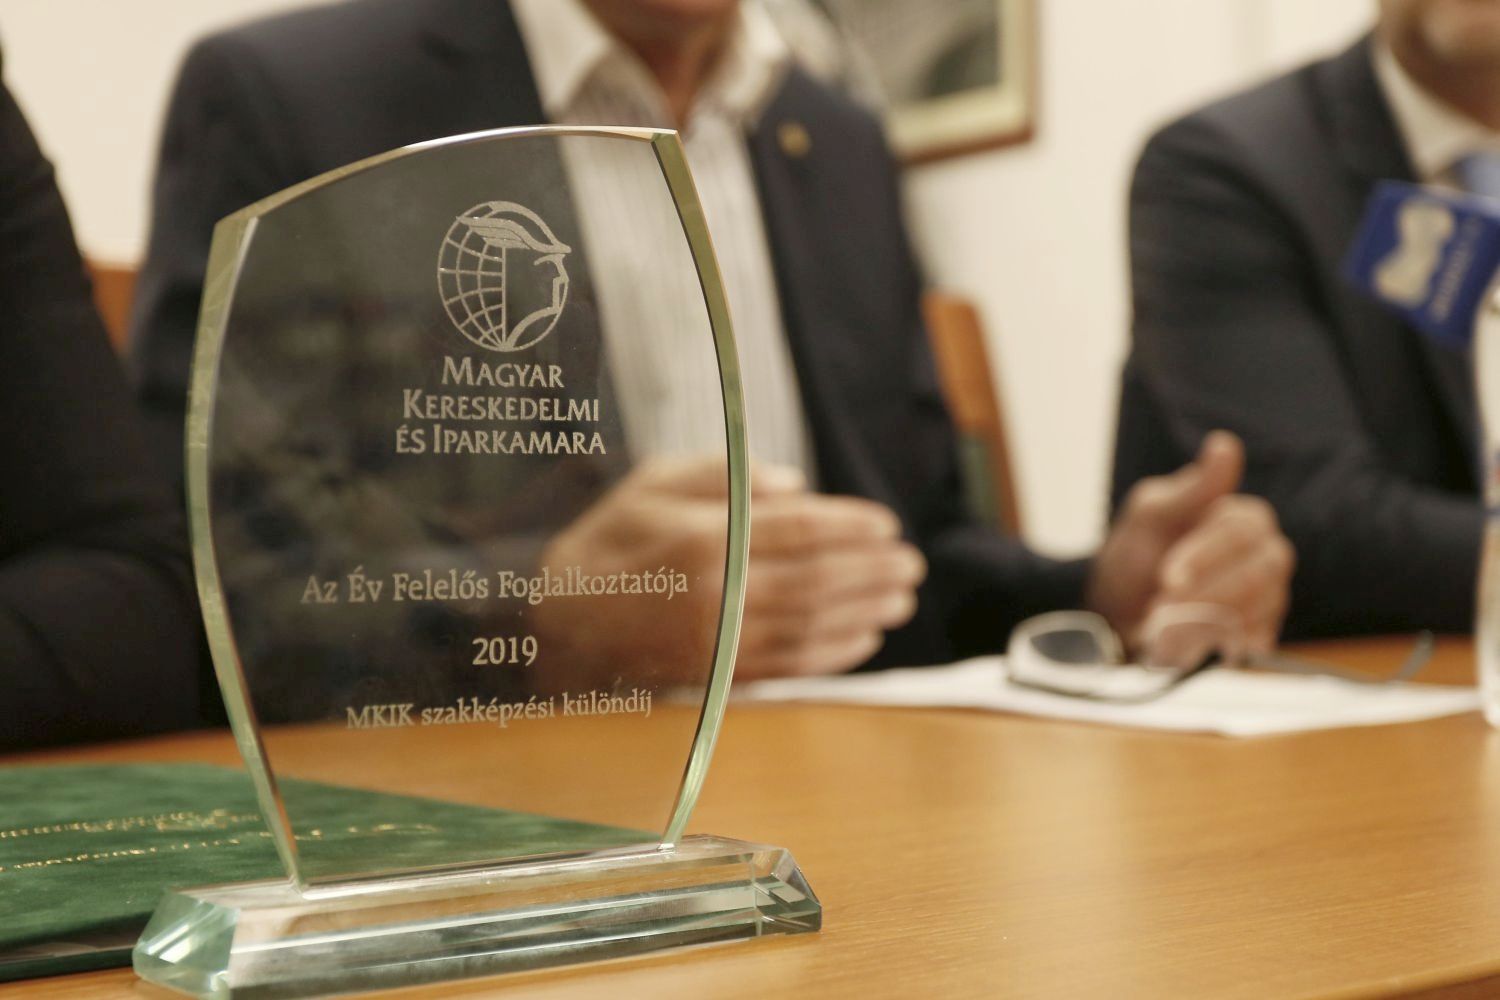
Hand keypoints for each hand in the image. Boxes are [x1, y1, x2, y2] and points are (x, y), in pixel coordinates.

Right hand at [533, 456, 923, 686]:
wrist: (555, 622)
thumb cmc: (608, 541)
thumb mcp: (652, 484)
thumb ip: (723, 475)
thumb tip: (795, 486)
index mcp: (703, 540)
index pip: (798, 531)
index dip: (851, 527)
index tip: (887, 524)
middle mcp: (717, 595)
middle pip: (817, 582)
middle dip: (872, 572)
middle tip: (910, 564)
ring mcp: (718, 642)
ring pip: (811, 628)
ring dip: (864, 614)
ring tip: (900, 599)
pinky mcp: (716, 676)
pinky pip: (790, 667)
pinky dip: (834, 655)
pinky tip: (863, 639)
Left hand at [1086, 431, 1294, 662]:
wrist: (1121, 614)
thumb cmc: (1137, 557)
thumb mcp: (1150, 516)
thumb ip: (1191, 489)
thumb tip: (1224, 444)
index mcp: (1241, 517)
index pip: (1240, 531)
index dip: (1205, 555)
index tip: (1168, 576)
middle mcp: (1264, 552)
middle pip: (1261, 570)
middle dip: (1208, 591)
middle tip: (1164, 606)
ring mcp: (1268, 594)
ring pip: (1261, 608)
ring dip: (1208, 619)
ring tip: (1164, 624)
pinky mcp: (1261, 631)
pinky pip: (1258, 639)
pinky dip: (1221, 643)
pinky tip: (1193, 641)